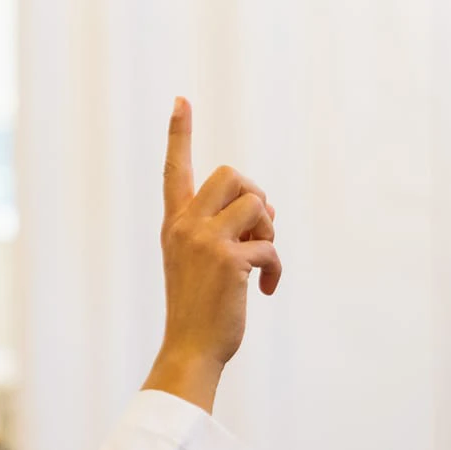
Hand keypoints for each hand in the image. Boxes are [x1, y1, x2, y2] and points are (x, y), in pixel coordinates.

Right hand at [142, 97, 281, 412]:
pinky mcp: (229, 260)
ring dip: (269, 230)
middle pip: (232, 175)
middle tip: (259, 228)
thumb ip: (219, 230)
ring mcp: (205, 241)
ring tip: (261, 259)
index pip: (175, 169)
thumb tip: (264, 208)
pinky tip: (265, 291)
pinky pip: (270, 246)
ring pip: (256, 203)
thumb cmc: (200, 309)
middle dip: (255, 195)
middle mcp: (185, 225)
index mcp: (175, 223)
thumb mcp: (198, 262)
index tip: (181, 101)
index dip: (179, 134)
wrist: (190, 349)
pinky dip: (275, 269)